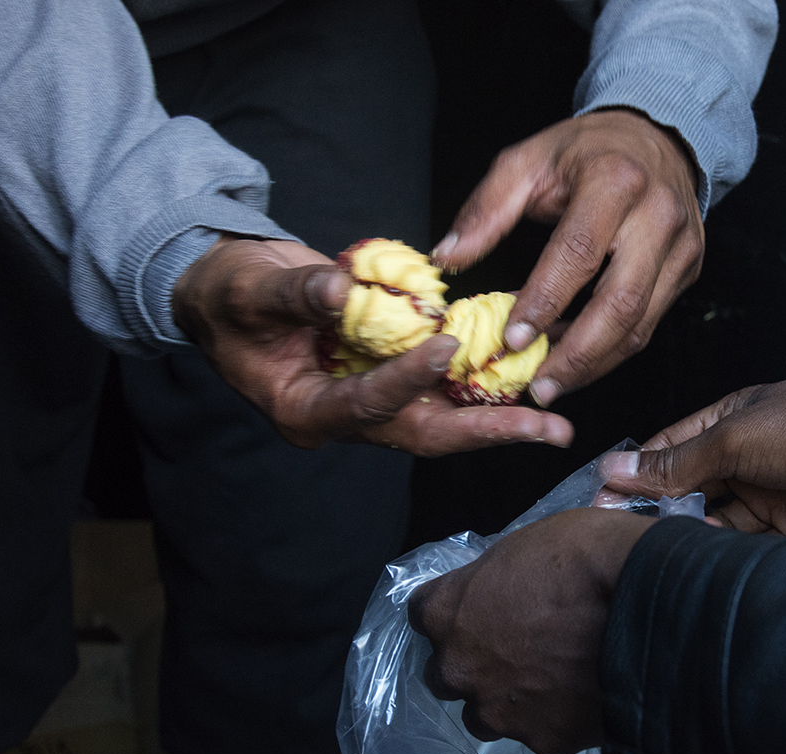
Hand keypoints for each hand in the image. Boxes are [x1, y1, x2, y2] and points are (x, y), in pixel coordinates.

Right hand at [173, 236, 574, 453]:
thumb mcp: (249, 288)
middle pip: (424, 434)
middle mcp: (346, 418)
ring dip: (501, 418)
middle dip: (488, 432)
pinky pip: (444, 390)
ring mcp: (372, 404)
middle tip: (548, 429)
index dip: (405, 380)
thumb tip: (341, 291)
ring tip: (557, 418)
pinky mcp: (390, 382)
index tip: (444, 348)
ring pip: (444, 420)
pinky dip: (485, 383)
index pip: (365, 404)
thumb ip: (296, 293)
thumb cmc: (228, 293)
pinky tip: (529, 373)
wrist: (228, 293)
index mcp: (304, 411)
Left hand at [408, 508, 654, 753]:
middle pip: (446, 675)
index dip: (457, 610)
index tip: (482, 607)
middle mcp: (459, 668)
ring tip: (553, 680)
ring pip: (487, 715)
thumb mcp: (526, 544)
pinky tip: (586, 695)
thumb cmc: (585, 558)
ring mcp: (499, 711)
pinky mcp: (543, 740)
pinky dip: (556, 717)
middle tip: (519, 648)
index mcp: (447, 611)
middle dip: (474, 664)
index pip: (423, 614)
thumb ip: (497, 579)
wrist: (645, 608)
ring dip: (507, 700)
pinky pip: (540, 732)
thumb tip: (502, 592)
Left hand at [433, 109, 704, 406]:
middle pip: (621, 303)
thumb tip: (449, 257)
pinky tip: (579, 359)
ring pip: (641, 324)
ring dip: (595, 363)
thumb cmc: (586, 153)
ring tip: (554, 384)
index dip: (544, 301)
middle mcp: (657, 216)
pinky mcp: (688, 269)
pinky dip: (612, 349)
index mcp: (614, 181)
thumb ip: (486, 211)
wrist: (657, 138)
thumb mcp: (528, 162)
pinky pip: (650, 322)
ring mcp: (681, 247)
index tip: (513, 339)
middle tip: (540, 387)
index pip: (578, 253)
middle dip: (578, 355)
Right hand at [600, 380, 785, 546]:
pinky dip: (720, 551)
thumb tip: (617, 469)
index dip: (634, 472)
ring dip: (688, 532)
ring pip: (712, 520)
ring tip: (659, 548)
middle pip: (687, 487)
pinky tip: (701, 557)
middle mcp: (746, 456)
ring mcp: (767, 495)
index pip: (669, 447)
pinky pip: (741, 544)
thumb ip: (677, 463)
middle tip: (620, 535)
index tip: (600, 501)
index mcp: (731, 418)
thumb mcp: (736, 439)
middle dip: (656, 509)